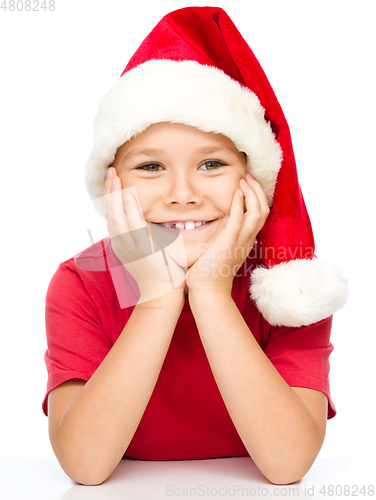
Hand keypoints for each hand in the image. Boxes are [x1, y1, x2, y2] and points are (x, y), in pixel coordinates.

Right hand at [104, 167, 186, 302]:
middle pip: (110, 212)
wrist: (163, 294)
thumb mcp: (151, 250)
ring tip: (115, 176)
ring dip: (116, 195)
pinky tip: (129, 195)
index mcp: (123, 243)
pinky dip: (129, 210)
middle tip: (110, 171)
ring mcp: (130, 246)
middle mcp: (122, 244)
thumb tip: (154, 223)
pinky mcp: (142, 249)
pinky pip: (133, 226)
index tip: (113, 180)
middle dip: (110, 190)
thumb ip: (149, 235)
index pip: (113, 215)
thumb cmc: (161, 273)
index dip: (111, 197)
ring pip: (117, 216)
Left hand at [186, 173, 269, 294]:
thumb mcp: (222, 249)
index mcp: (247, 240)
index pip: (260, 215)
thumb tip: (217, 221)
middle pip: (263, 210)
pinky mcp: (229, 242)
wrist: (207, 288)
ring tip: (244, 180)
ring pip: (257, 212)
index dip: (258, 197)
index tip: (249, 184)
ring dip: (252, 193)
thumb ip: (224, 235)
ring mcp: (240, 241)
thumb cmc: (210, 270)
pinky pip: (239, 220)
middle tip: (249, 176)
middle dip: (258, 190)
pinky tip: (237, 193)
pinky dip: (240, 204)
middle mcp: (248, 239)